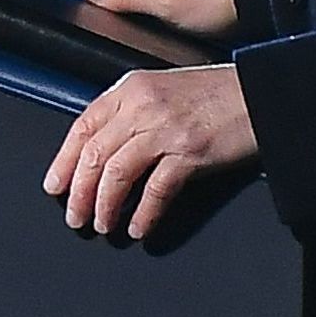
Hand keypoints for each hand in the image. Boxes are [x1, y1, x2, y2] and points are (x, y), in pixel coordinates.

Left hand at [43, 63, 256, 239]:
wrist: (260, 93)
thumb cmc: (213, 94)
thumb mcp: (162, 89)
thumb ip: (130, 112)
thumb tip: (100, 149)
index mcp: (130, 89)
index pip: (82, 126)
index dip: (64, 161)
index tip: (55, 186)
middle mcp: (143, 106)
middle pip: (95, 155)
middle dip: (79, 192)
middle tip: (74, 217)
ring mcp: (166, 129)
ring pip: (117, 173)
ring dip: (105, 205)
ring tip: (102, 225)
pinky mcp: (190, 153)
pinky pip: (156, 190)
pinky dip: (144, 213)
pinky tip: (138, 228)